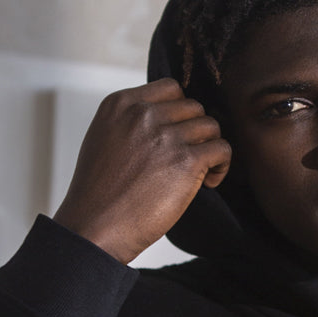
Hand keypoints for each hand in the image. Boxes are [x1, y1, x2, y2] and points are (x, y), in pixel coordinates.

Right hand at [52, 78, 230, 262]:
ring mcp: (165, 137)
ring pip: (210, 126)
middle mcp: (143, 114)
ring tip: (200, 172)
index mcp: (121, 104)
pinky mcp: (186, 162)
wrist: (95, 227)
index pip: (170, 89)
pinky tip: (209, 182)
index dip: (180, 113)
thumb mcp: (104, 139)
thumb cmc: (99, 194)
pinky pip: (222, 149)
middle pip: (193, 107)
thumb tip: (166, 121)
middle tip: (188, 160)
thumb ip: (131, 122)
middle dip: (195, 133)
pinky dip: (222, 165)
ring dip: (210, 148)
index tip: (177, 137)